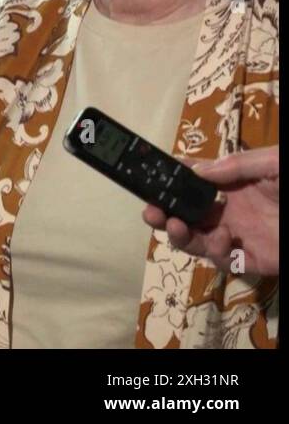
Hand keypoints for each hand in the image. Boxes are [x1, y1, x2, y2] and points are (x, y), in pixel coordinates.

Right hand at [142, 147, 278, 275]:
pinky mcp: (252, 260)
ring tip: (176, 226)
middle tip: (150, 211)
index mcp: (232, 185)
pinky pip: (223, 261)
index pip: (191, 181)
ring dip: (179, 234)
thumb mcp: (274, 163)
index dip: (168, 180)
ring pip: (196, 240)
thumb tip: (198, 171)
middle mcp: (229, 211)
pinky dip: (216, 252)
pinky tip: (224, 238)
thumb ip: (237, 165)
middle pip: (185, 214)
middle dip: (162, 213)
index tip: (149, 178)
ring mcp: (240, 236)